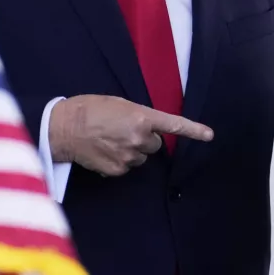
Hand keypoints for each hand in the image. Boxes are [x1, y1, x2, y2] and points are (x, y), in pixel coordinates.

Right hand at [48, 94, 213, 176]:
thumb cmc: (90, 109)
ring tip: (110, 140)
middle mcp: (140, 138)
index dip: (194, 130)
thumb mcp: (119, 104)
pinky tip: (104, 151)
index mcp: (142, 117)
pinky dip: (118, 161)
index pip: (174, 125)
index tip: (209, 135)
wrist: (64, 127)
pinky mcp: (117, 170)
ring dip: (132, 150)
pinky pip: (126, 167)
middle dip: (145, 139)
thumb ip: (139, 116)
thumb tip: (147, 129)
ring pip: (141, 157)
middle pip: (155, 144)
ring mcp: (129, 156)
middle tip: (124, 131)